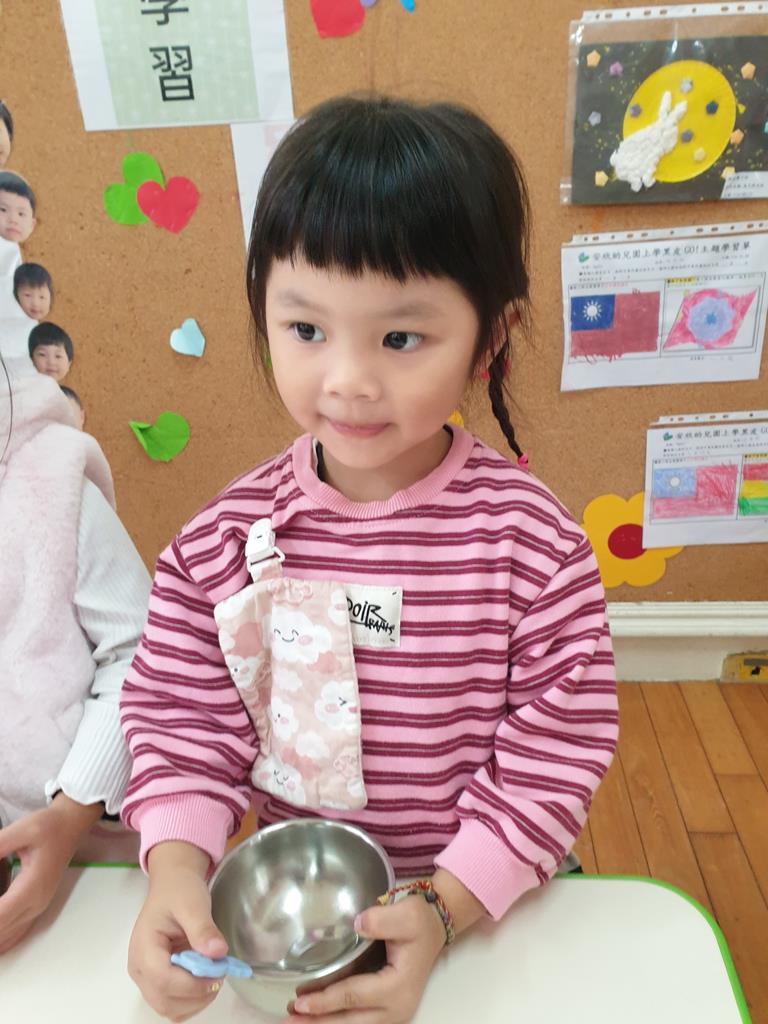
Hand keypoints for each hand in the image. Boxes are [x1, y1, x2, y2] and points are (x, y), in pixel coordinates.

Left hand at [0, 795, 101, 952]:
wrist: (71, 825)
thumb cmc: (48, 826)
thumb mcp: (20, 831)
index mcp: (31, 888)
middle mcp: (35, 903)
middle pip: (1, 930)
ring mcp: (38, 907)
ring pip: (8, 937)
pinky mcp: (38, 906)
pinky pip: (17, 933)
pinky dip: (2, 941)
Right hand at [127, 841, 228, 1022]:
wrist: (173, 886)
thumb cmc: (179, 891)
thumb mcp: (193, 903)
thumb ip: (203, 928)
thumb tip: (218, 953)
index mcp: (143, 947)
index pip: (163, 980)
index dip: (194, 983)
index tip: (220, 971)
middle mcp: (139, 968)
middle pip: (164, 1001)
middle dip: (196, 994)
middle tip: (220, 974)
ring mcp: (146, 978)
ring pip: (169, 1008)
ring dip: (196, 1000)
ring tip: (213, 975)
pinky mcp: (156, 981)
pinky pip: (173, 1004)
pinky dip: (192, 1000)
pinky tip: (204, 980)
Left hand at [285, 894, 446, 1023]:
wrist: (435, 927)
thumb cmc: (421, 921)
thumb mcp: (407, 914)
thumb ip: (382, 919)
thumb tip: (357, 923)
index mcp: (398, 987)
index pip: (354, 996)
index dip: (325, 1001)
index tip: (300, 1001)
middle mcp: (396, 1008)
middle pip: (350, 1022)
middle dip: (318, 1023)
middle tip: (288, 1020)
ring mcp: (393, 1012)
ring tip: (295, 1020)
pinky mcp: (387, 1009)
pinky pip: (358, 1020)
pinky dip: (336, 1020)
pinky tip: (317, 1015)